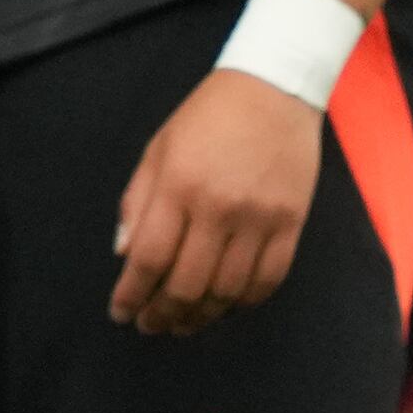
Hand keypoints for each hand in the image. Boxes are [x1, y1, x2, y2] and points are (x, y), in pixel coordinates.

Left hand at [108, 69, 322, 337]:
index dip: (131, 294)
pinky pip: (267, 281)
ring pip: (226, 292)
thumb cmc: (208, 117)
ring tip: (184, 322)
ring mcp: (259, 218)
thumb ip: (138, 202)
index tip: (121, 313)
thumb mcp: (159, 148)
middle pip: (186, 284)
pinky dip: (243, 303)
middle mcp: (218, 207)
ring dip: (201, 317)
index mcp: (178, 185)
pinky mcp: (291, 223)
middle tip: (152, 325)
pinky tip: (225, 304)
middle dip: (162, 315)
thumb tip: (124, 256)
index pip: (148, 258)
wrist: (273, 87)